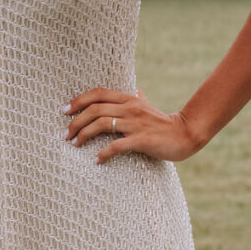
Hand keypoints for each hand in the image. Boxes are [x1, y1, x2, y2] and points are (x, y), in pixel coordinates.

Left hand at [66, 89, 198, 163]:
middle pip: (95, 109)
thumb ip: (138, 98)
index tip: (65, 111)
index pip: (98, 93)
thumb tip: (135, 89)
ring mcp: (135, 124)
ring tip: (75, 144)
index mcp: (129, 99)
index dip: (79, 100)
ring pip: (102, 124)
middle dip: (76, 122)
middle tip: (65, 134)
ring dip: (84, 135)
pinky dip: (103, 153)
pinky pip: (117, 145)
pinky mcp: (142, 140)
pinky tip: (96, 160)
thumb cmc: (164, 123)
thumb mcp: (149, 106)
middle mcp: (130, 108)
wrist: (185, 134)